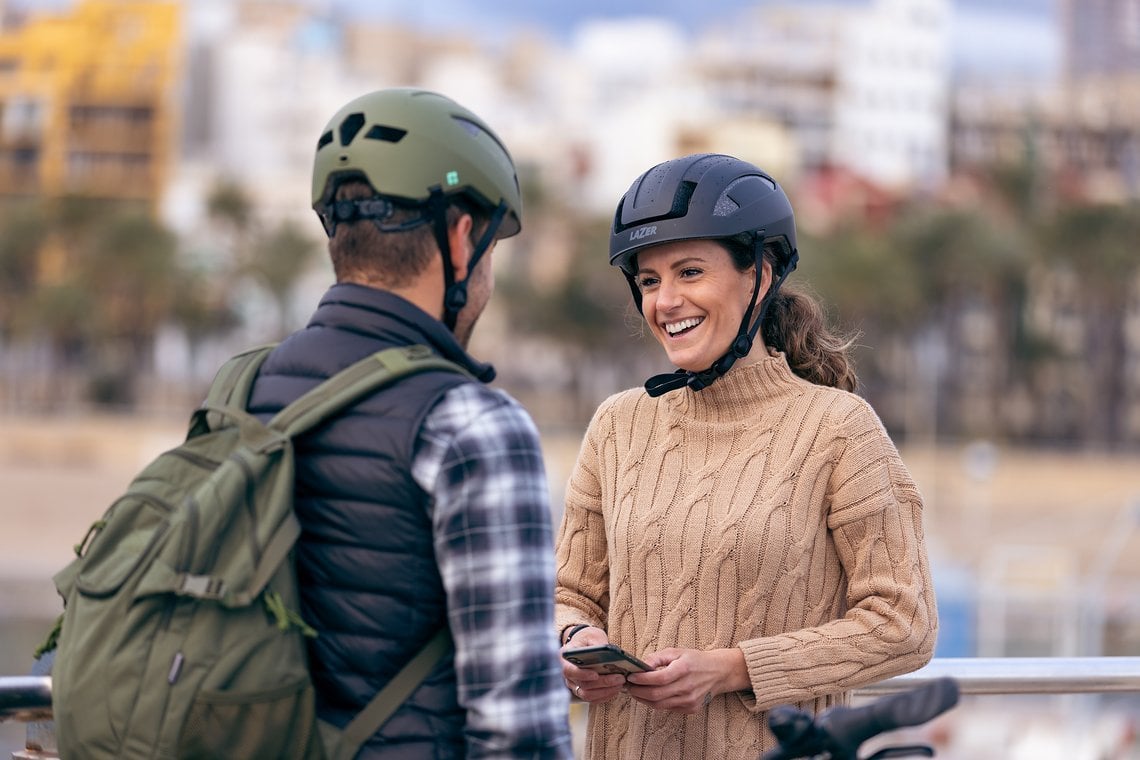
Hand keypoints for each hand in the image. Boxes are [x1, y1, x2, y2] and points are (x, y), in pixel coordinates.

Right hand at [560, 626, 624, 702]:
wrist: (584, 643)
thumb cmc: (588, 638)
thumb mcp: (592, 636)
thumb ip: (598, 644)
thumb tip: (608, 654)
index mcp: (564, 658)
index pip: (568, 671)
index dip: (582, 674)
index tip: (596, 674)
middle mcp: (567, 674)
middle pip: (582, 684)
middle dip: (602, 682)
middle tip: (619, 678)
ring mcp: (573, 684)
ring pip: (587, 695)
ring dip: (605, 691)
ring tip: (620, 684)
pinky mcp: (581, 691)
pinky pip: (592, 699)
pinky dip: (605, 695)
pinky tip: (615, 689)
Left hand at [624, 647, 745, 713]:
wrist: (718, 672)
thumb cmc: (695, 660)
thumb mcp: (676, 652)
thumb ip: (657, 658)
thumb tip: (640, 665)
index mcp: (684, 669)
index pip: (658, 678)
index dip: (642, 679)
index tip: (630, 676)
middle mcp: (688, 687)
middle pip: (656, 695)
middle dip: (638, 692)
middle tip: (628, 686)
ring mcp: (689, 700)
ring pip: (659, 705)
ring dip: (643, 699)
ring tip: (635, 691)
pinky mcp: (690, 709)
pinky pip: (668, 708)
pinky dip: (656, 703)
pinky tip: (649, 695)